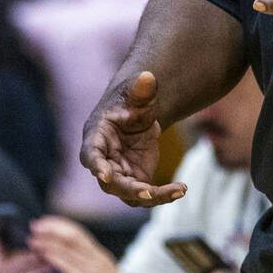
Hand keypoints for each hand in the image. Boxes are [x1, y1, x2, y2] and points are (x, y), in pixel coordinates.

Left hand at [28, 217, 158, 272]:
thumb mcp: (102, 272)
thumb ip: (89, 264)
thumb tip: (72, 260)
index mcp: (97, 253)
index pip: (77, 232)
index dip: (60, 224)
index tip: (45, 221)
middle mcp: (94, 255)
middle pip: (72, 235)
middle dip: (52, 228)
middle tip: (35, 224)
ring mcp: (92, 266)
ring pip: (68, 248)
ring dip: (48, 241)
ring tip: (32, 239)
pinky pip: (70, 265)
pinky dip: (56, 257)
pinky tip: (44, 255)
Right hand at [80, 71, 187, 206]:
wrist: (139, 117)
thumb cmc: (130, 104)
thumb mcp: (138, 95)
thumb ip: (142, 89)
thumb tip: (148, 76)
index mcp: (97, 138)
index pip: (91, 155)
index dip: (96, 165)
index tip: (104, 174)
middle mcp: (105, 161)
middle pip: (110, 182)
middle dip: (128, 188)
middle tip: (148, 192)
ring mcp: (120, 174)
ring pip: (130, 193)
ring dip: (151, 196)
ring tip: (177, 190)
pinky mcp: (136, 180)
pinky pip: (147, 194)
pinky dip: (164, 195)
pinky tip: (182, 189)